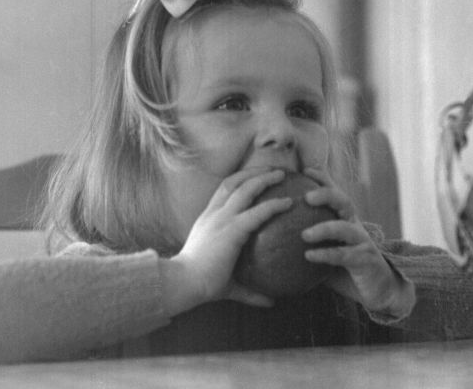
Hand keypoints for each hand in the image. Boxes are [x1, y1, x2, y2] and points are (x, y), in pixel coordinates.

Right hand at [168, 168, 292, 310]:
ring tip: (283, 174)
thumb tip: (271, 302)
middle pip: (234, 182)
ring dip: (265, 178)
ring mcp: (222, 219)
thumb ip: (250, 291)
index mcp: (208, 220)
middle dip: (254, 171)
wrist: (183, 284)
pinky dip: (274, 204)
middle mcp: (213, 214)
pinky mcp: (232, 229)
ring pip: (246, 188)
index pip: (223, 191)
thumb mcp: (229, 284)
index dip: (240, 181)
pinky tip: (289, 203)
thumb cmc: (201, 285)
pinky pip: (258, 211)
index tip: (256, 177)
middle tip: (274, 170)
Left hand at [300, 167, 414, 316]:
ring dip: (325, 228)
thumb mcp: (326, 253)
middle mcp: (355, 226)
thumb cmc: (347, 270)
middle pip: (344, 202)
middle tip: (307, 197)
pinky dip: (326, 254)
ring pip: (345, 228)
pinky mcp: (366, 260)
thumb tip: (272, 240)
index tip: (305, 170)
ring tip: (304, 234)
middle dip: (327, 194)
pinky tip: (309, 256)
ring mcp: (362, 242)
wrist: (379, 290)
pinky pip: (344, 255)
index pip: (335, 194)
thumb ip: (307, 245)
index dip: (323, 179)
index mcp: (345, 220)